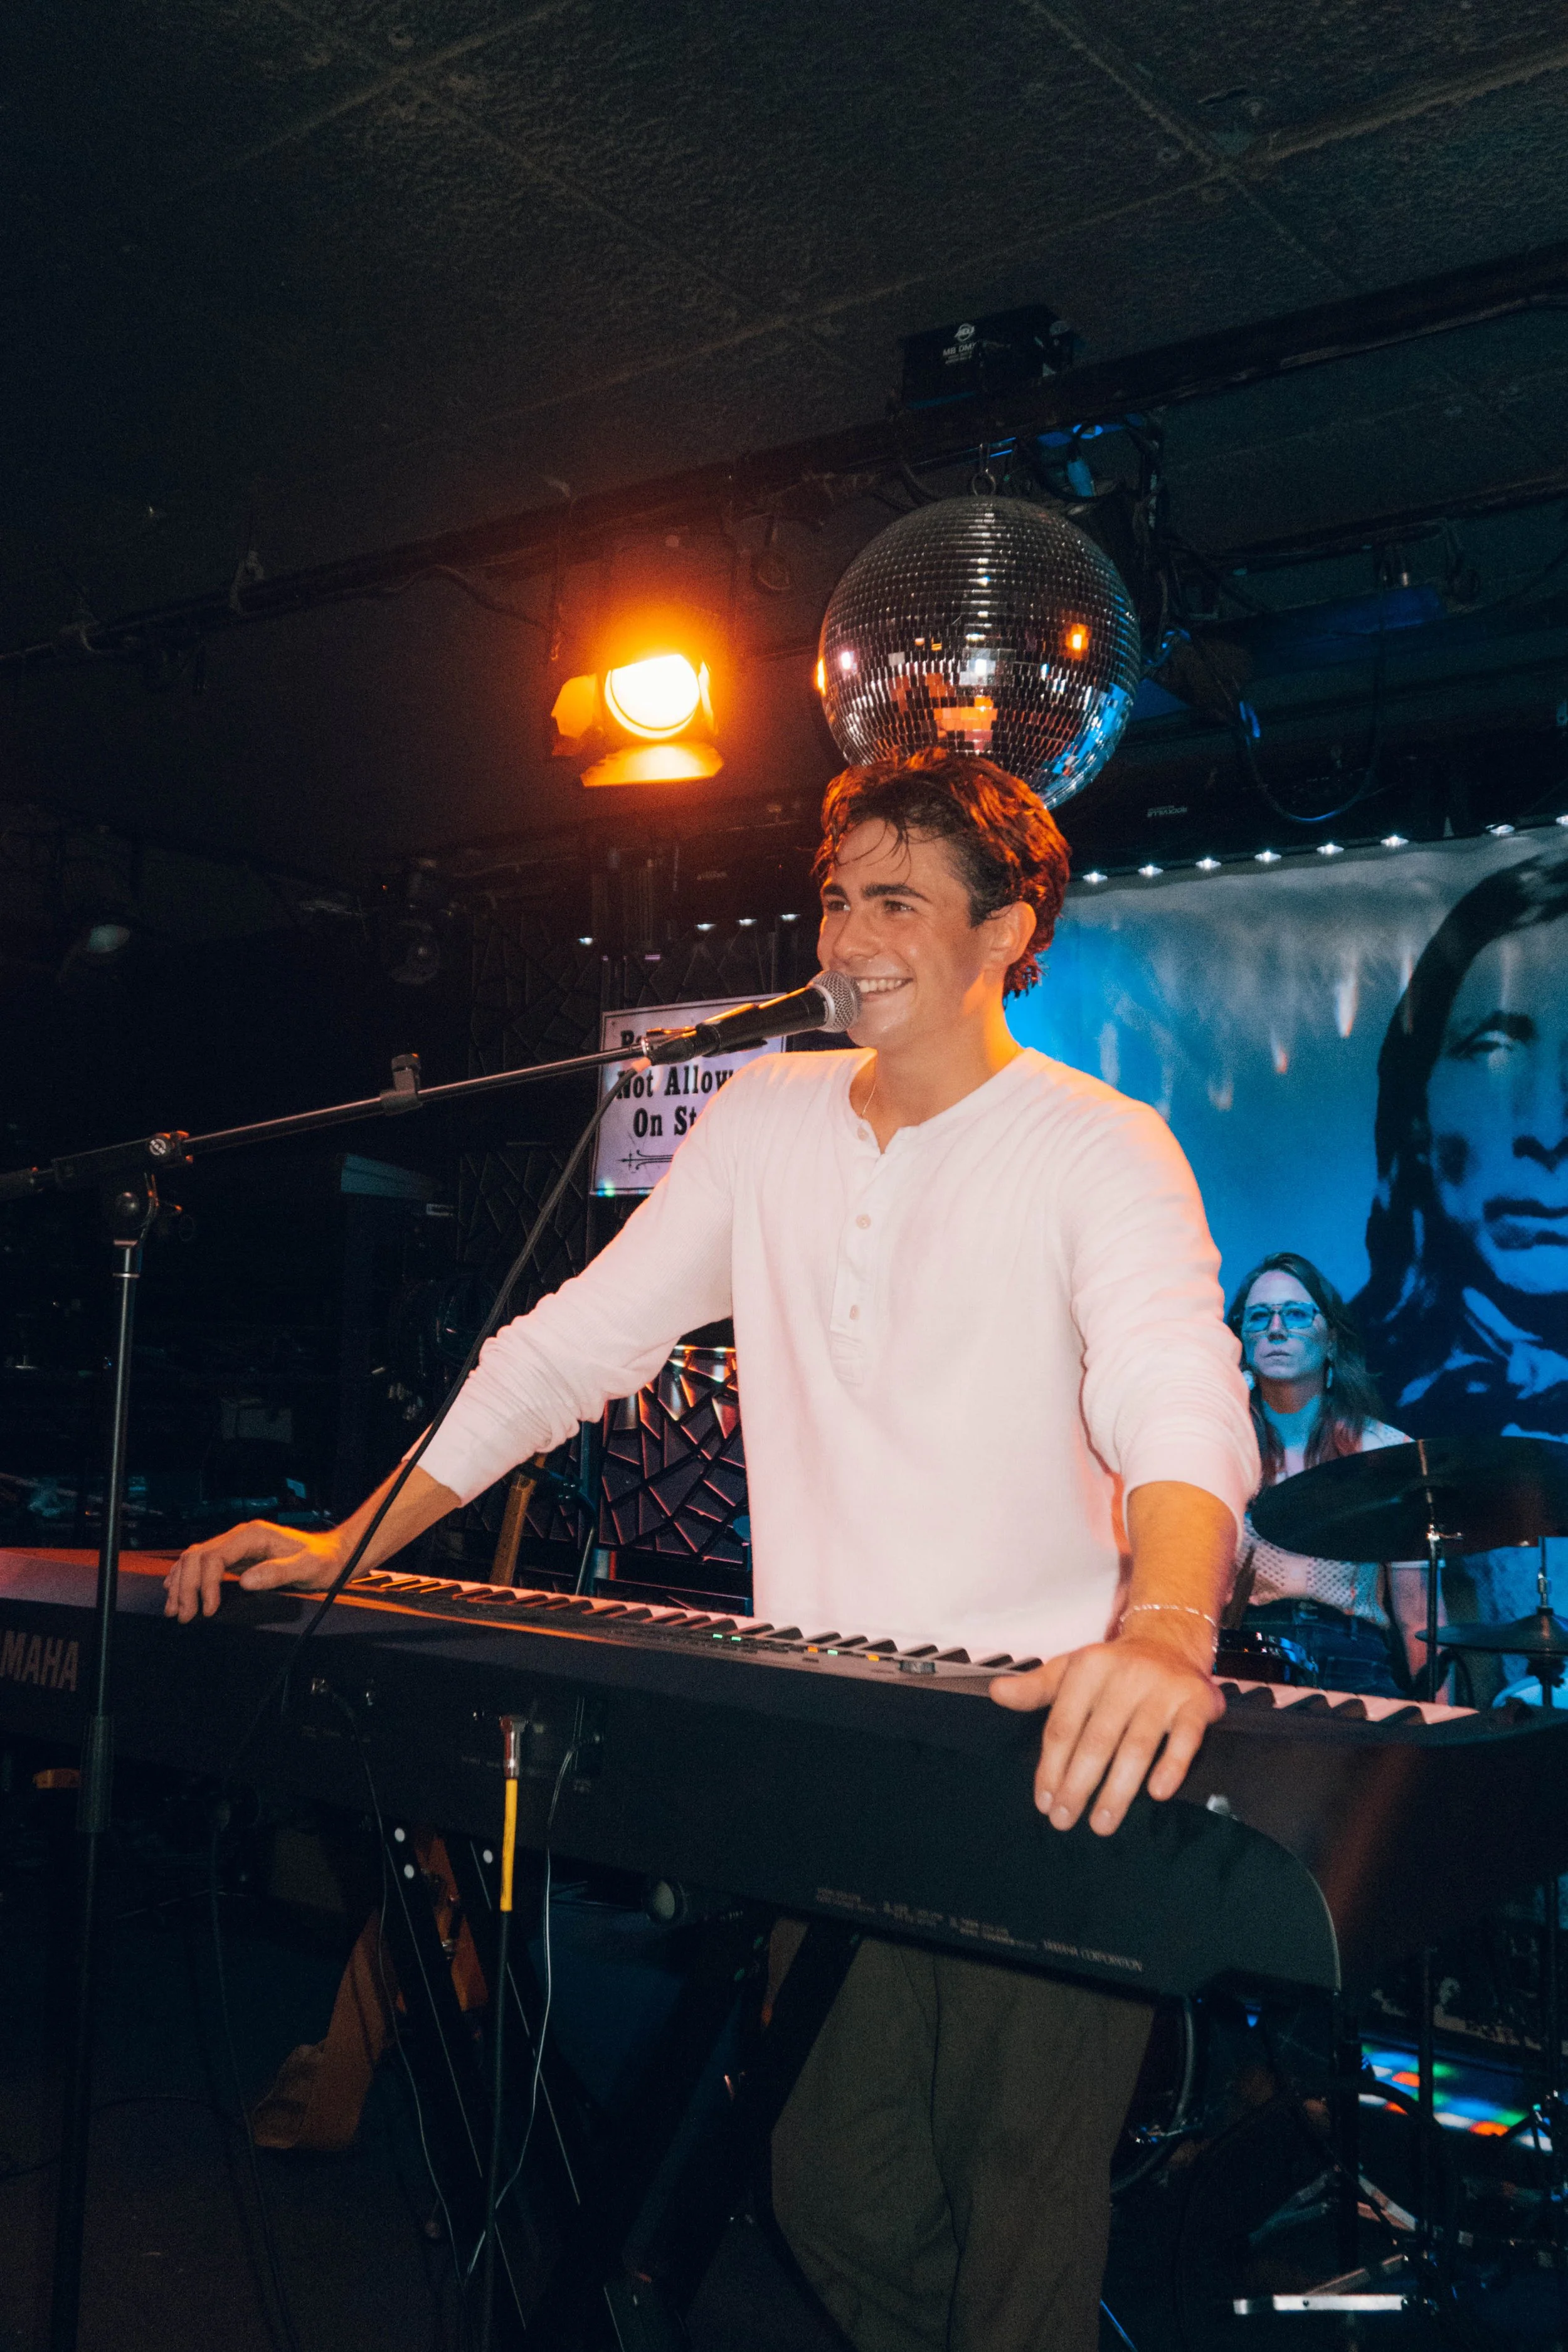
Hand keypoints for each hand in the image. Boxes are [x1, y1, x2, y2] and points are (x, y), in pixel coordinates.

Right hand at [164, 1520, 349, 1623]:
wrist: (333, 1554)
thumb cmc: (323, 1561)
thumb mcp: (307, 1567)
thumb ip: (277, 1572)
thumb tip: (246, 1581)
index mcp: (253, 1535)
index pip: (214, 1557)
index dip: (206, 1584)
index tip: (209, 1610)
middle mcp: (240, 1537)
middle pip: (197, 1556)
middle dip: (186, 1586)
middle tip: (184, 1616)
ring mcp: (236, 1546)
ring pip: (195, 1559)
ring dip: (182, 1583)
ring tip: (175, 1610)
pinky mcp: (237, 1557)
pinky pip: (204, 1564)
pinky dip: (188, 1578)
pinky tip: (179, 1592)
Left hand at [990, 1632, 1222, 1836]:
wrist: (1170, 1639)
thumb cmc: (1113, 1667)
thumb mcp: (1071, 1669)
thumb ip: (1036, 1688)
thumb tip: (997, 1693)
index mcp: (1088, 1668)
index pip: (1063, 1726)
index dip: (1050, 1767)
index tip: (1043, 1802)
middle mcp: (1125, 1676)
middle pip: (1096, 1740)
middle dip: (1077, 1785)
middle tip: (1064, 1820)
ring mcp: (1162, 1689)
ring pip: (1136, 1746)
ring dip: (1118, 1789)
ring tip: (1102, 1823)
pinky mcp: (1196, 1701)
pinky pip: (1184, 1739)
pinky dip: (1171, 1766)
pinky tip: (1158, 1794)